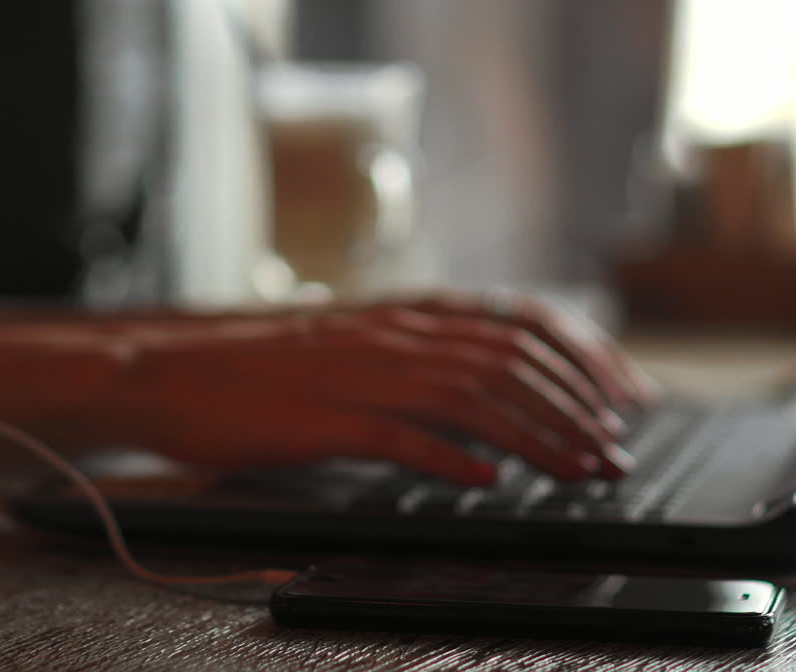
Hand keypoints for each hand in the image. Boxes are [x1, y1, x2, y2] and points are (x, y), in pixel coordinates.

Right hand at [95, 294, 654, 485]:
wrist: (172, 370)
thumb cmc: (261, 367)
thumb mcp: (354, 345)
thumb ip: (418, 354)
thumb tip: (489, 383)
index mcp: (404, 314)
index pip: (519, 321)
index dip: (584, 358)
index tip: (623, 395)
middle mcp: (393, 335)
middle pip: (511, 361)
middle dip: (578, 407)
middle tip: (616, 449)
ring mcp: (359, 374)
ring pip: (473, 397)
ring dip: (538, 436)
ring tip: (580, 470)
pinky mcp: (323, 419)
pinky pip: (400, 436)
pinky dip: (451, 458)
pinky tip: (487, 482)